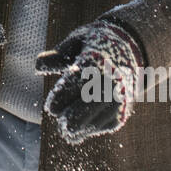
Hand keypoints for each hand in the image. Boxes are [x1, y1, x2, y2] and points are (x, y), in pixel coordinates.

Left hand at [35, 22, 144, 144]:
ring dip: (78, 127)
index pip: (72, 88)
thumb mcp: (78, 42)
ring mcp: (118, 98)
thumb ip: (58, 56)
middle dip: (69, 117)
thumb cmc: (97, 43)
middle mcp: (109, 83)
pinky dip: (91, 127)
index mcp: (95, 64)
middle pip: (83, 111)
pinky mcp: (124, 109)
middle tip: (60, 119)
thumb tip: (37, 65)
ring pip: (94, 122)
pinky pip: (104, 125)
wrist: (133, 48)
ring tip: (66, 129)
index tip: (51, 108)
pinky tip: (80, 127)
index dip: (59, 101)